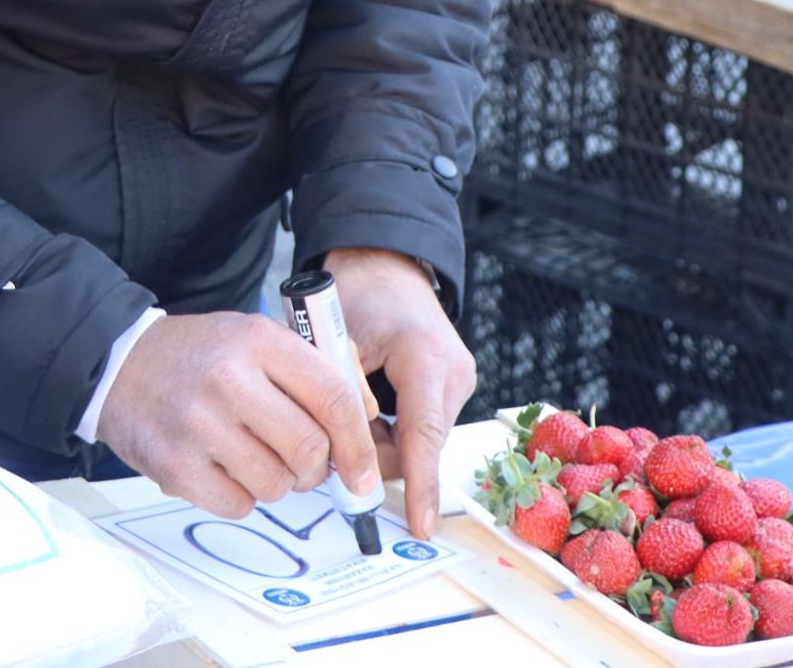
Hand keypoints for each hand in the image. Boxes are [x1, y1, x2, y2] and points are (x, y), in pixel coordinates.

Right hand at [96, 311, 380, 520]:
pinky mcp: (174, 464)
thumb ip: (314, 370)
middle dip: (317, 468)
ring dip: (277, 482)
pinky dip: (240, 496)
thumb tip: (366, 423)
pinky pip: (238, 504)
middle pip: (309, 450)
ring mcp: (198, 424)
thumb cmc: (202, 356)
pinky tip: (224, 468)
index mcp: (259, 341)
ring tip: (255, 457)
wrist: (120, 364)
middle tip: (304, 463)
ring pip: (276, 485)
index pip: (334, 399)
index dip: (358, 443)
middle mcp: (229, 379)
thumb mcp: (258, 339)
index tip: (364, 470)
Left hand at [326, 248, 474, 538]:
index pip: (423, 436)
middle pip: (418, 446)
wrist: (383, 265)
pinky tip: (371, 410)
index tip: (421, 527)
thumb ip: (340, 397)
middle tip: (335, 441)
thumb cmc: (355, 293)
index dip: (421, 485)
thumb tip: (340, 453)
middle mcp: (452, 371)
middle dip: (377, 455)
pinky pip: (421, 427)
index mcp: (424, 356)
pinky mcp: (452, 385)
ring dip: (382, 441)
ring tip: (352, 411)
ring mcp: (457, 379)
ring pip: (418, 442)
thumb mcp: (335, 342)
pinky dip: (392, 429)